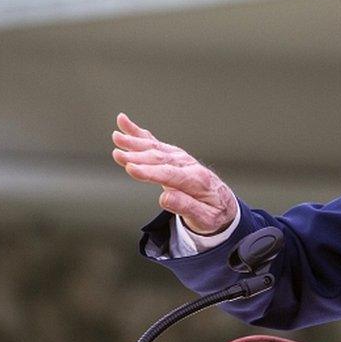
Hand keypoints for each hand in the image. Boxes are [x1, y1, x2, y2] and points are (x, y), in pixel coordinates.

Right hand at [111, 113, 236, 234]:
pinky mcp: (173, 156)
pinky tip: (124, 123)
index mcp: (197, 180)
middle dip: (138, 156)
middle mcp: (188, 165)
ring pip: (155, 147)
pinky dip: (138, 133)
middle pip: (160, 158)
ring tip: (116, 136)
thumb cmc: (213, 214)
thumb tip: (164, 198)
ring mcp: (181, 158)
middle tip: (117, 155)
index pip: (170, 175)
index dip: (150, 172)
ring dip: (135, 142)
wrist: (224, 205)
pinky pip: (154, 142)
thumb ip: (186, 207)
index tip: (131, 169)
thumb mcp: (205, 219)